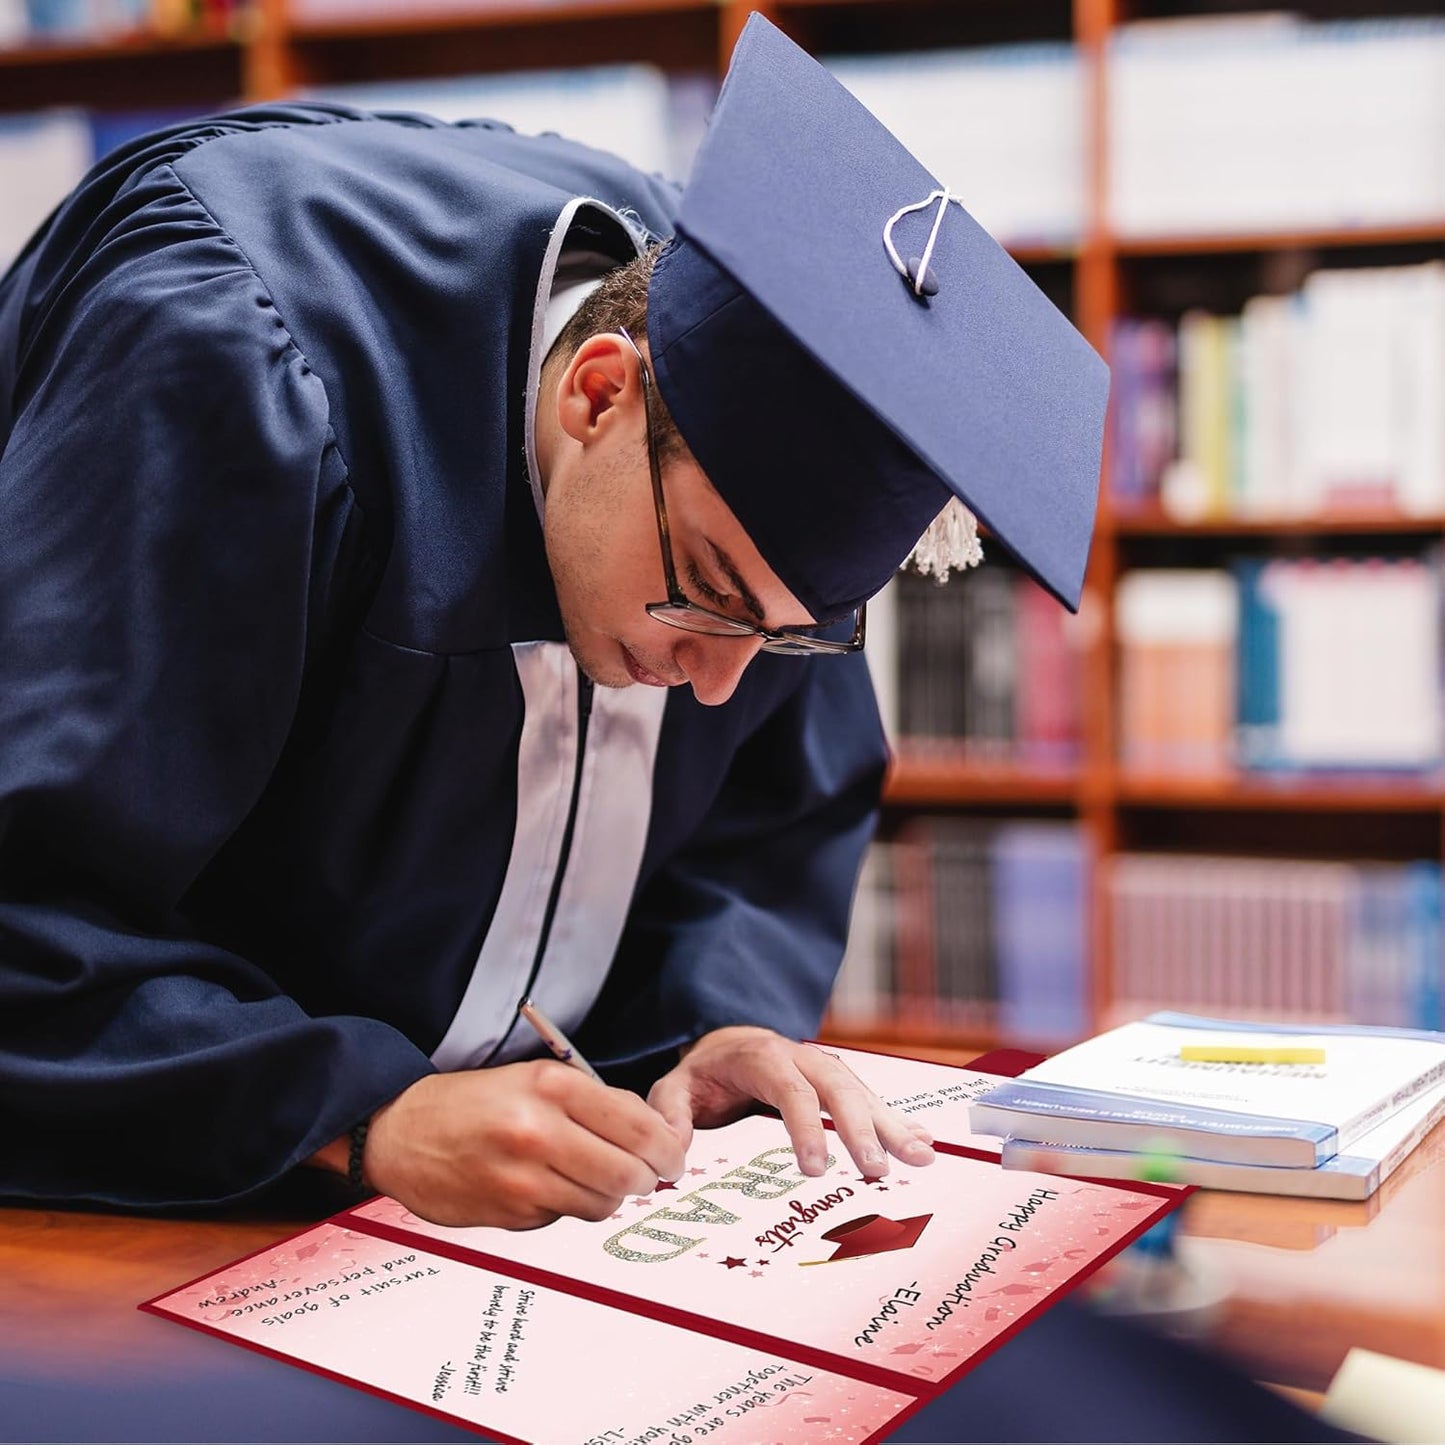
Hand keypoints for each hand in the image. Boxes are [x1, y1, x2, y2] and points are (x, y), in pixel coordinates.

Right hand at [359, 1063, 686, 1228]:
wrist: (401, 1131)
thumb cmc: (474, 1102)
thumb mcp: (535, 1078)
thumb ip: (593, 1103)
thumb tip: (654, 1136)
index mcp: (551, 1087)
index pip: (638, 1127)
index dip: (668, 1148)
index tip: (674, 1155)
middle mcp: (538, 1132)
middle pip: (629, 1173)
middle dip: (647, 1178)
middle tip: (648, 1175)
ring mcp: (522, 1179)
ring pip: (602, 1203)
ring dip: (608, 1195)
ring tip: (589, 1175)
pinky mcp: (509, 1215)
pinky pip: (564, 1218)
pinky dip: (566, 1206)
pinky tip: (545, 1186)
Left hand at [646, 1026, 934, 1179]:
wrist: (727, 1044)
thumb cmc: (704, 1074)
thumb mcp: (675, 1087)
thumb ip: (671, 1112)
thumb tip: (673, 1150)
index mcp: (762, 1057)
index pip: (789, 1090)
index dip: (805, 1126)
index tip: (816, 1167)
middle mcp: (802, 1058)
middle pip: (837, 1089)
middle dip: (860, 1128)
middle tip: (875, 1170)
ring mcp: (825, 1069)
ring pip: (862, 1092)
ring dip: (892, 1125)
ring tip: (920, 1158)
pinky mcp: (839, 1085)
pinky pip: (872, 1100)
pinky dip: (898, 1121)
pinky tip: (923, 1143)